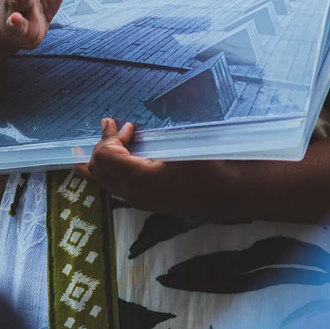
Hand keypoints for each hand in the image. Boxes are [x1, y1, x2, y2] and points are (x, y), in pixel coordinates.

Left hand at [76, 118, 227, 215]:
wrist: (230, 193)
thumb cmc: (209, 165)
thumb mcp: (179, 146)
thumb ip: (151, 139)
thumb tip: (129, 128)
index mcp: (141, 179)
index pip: (105, 157)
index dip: (110, 137)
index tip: (128, 126)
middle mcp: (135, 194)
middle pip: (99, 171)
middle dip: (100, 146)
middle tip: (112, 127)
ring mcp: (140, 201)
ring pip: (106, 181)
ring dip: (103, 159)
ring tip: (109, 140)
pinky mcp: (146, 203)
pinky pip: (118, 186)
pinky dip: (112, 170)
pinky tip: (122, 157)